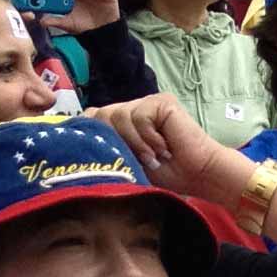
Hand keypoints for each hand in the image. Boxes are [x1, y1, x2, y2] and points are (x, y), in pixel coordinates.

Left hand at [90, 94, 238, 201]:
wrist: (198, 175)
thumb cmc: (166, 174)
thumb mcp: (127, 164)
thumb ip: (106, 149)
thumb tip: (77, 143)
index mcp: (121, 122)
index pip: (92, 117)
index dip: (91, 133)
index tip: (101, 154)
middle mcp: (131, 108)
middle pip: (101, 115)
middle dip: (117, 143)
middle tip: (140, 160)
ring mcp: (146, 103)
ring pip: (117, 116)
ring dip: (136, 144)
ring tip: (154, 157)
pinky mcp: (161, 102)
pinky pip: (139, 116)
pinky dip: (149, 138)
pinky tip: (164, 148)